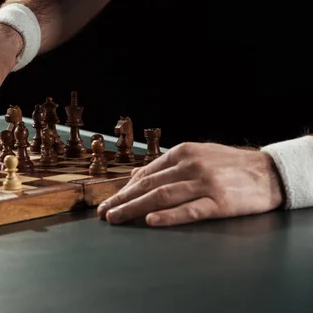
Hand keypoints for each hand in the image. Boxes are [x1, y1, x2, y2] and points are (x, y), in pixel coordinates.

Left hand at [96, 142, 283, 226]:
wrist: (270, 172)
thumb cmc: (230, 165)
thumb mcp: (198, 155)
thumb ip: (169, 166)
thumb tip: (138, 177)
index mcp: (183, 152)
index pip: (146, 173)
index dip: (124, 189)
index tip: (109, 200)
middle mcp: (191, 165)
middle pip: (148, 185)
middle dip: (122, 199)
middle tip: (104, 212)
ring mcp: (205, 184)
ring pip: (162, 196)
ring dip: (134, 208)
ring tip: (116, 218)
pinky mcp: (220, 202)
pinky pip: (189, 210)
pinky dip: (168, 216)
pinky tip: (151, 221)